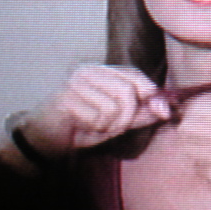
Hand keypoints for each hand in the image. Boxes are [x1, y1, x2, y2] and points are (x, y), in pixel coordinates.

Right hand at [20, 65, 169, 157]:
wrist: (44, 139)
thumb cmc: (82, 127)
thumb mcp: (119, 122)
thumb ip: (142, 113)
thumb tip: (166, 108)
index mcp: (104, 71)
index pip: (136, 76)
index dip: (152, 94)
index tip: (164, 113)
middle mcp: (90, 70)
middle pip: (128, 92)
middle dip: (127, 117)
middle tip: (111, 126)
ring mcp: (76, 82)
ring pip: (113, 107)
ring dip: (107, 125)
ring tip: (92, 125)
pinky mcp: (66, 97)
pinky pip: (96, 118)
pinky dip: (92, 129)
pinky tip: (79, 126)